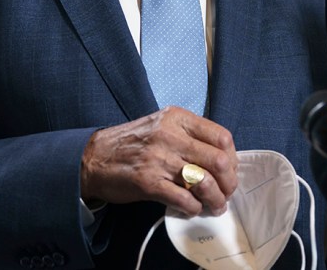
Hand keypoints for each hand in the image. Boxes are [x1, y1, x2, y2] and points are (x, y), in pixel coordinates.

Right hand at [80, 106, 237, 215]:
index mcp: (177, 118)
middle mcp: (170, 136)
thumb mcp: (162, 125)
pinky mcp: (148, 182)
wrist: (94, 157)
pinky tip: (192, 208)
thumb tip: (220, 157)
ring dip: (216, 199)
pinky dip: (193, 207)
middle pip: (218, 161)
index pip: (221, 136)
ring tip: (215, 205)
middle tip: (227, 192)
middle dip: (229, 182)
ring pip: (205, 182)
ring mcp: (159, 159)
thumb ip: (189, 135)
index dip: (232, 158)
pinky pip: (184, 199)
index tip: (230, 170)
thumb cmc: (132, 143)